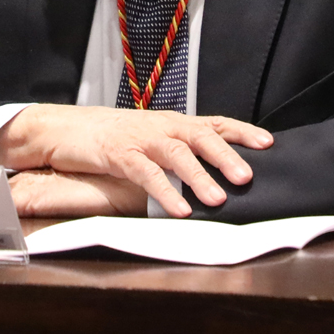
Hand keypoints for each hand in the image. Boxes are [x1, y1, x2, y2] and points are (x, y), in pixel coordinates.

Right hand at [0, 105, 272, 217]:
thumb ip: (178, 152)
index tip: (268, 144)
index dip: (240, 131)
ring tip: (218, 199)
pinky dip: (164, 192)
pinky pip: (146, 173)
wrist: (66, 128)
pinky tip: (179, 211)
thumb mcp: (150, 140)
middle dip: (226, 155)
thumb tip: (214, 173)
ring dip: (199, 175)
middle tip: (247, 177)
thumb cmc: (112, 138)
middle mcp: (160, 126)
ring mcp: (140, 138)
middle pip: (200, 135)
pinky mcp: (118, 153)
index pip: (213, 122)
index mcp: (172, 122)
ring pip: (175, 152)